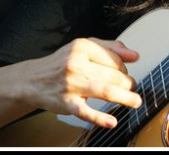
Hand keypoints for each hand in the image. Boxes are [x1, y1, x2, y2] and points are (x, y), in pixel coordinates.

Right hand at [23, 38, 140, 127]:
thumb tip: (135, 56)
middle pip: (113, 75)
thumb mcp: (85, 47)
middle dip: (128, 83)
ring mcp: (71, 85)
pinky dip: (100, 118)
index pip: (115, 58)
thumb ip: (112, 48)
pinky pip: (85, 112)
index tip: (126, 73)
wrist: (32, 80)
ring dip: (125, 97)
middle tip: (131, 87)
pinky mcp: (66, 104)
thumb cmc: (63, 62)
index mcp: (82, 47)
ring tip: (135, 101)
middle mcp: (76, 65)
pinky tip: (112, 122)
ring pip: (106, 91)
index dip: (125, 68)